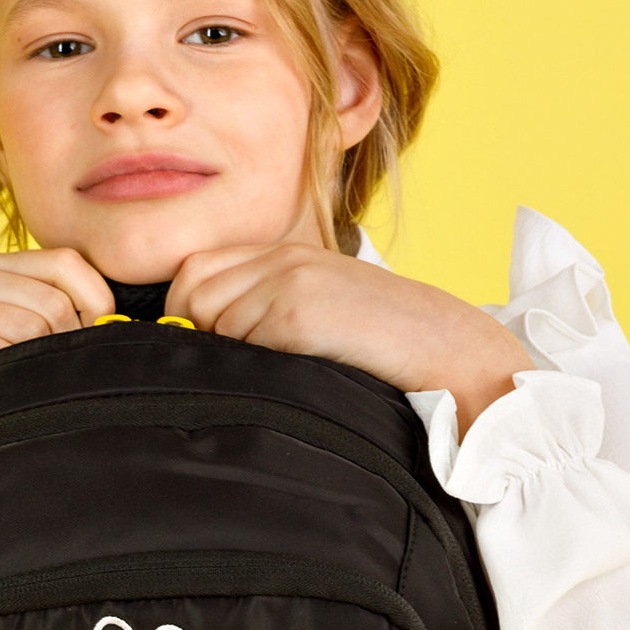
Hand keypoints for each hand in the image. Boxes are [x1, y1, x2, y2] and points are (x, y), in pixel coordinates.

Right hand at [0, 249, 112, 550]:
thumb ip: (26, 324)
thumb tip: (97, 341)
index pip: (72, 264)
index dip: (96, 303)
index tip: (89, 343)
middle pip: (61, 302)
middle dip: (71, 346)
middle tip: (56, 382)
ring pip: (36, 325)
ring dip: (41, 366)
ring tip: (24, 392)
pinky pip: (0, 348)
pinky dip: (10, 375)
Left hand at [165, 242, 531, 438]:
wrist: (445, 347)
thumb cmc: (384, 345)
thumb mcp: (323, 312)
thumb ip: (269, 313)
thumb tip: (202, 345)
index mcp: (287, 255)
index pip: (195, 270)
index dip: (185, 312)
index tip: (200, 347)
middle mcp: (283, 258)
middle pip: (190, 290)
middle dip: (193, 332)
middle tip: (225, 367)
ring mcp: (289, 280)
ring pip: (209, 319)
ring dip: (225, 354)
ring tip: (268, 373)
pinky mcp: (298, 310)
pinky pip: (238, 338)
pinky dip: (248, 364)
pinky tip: (284, 374)